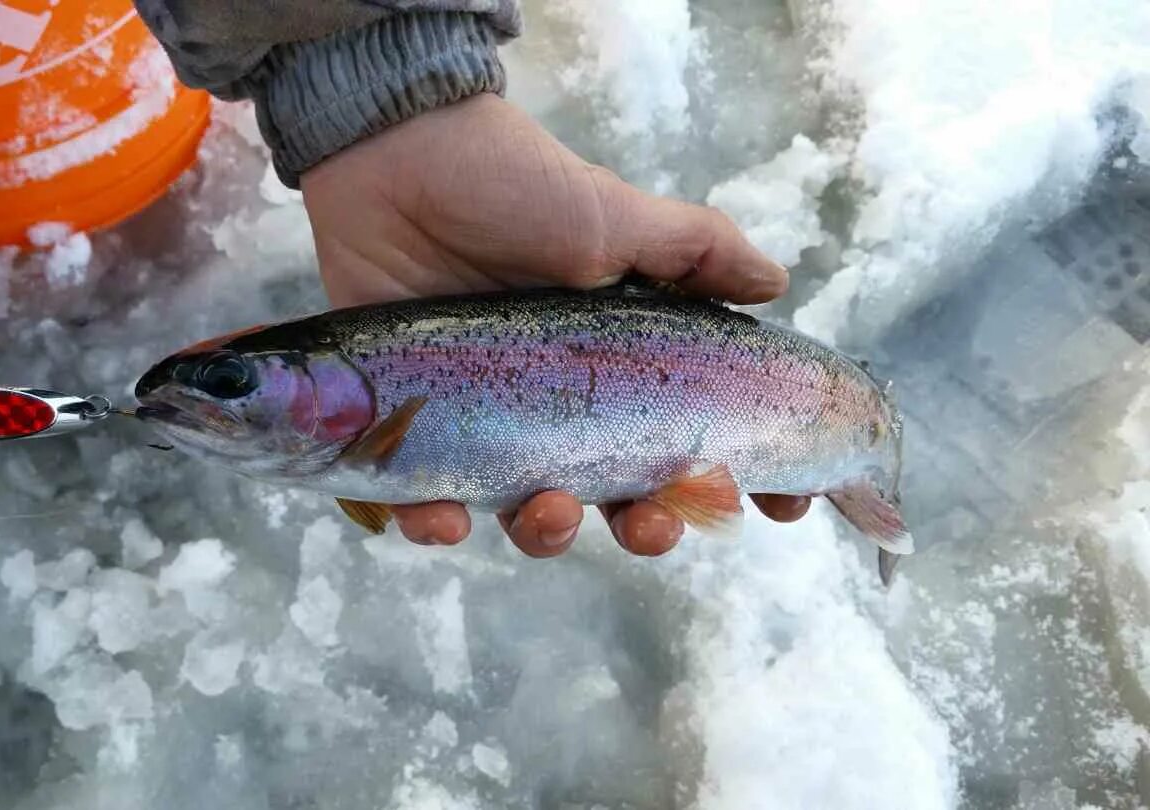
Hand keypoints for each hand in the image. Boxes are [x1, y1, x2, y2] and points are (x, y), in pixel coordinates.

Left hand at [302, 94, 809, 557]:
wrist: (397, 156)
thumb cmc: (511, 186)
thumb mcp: (613, 215)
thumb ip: (695, 250)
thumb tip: (777, 281)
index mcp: (613, 370)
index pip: (686, 442)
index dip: (732, 480)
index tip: (781, 507)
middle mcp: (554, 407)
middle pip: (614, 500)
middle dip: (646, 527)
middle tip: (656, 520)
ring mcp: (480, 422)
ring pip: (524, 513)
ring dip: (548, 532)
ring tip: (551, 510)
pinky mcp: (405, 426)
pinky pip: (422, 501)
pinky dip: (434, 522)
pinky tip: (446, 518)